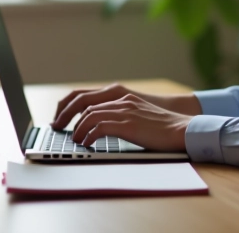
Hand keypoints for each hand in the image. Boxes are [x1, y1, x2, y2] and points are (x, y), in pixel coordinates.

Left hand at [51, 83, 200, 129]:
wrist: (181, 129)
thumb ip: (121, 115)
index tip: (60, 116)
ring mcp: (124, 111)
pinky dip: (89, 136)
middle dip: (65, 114)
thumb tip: (100, 126)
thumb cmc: (162, 127)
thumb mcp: (138, 115)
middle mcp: (121, 100)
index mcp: (122, 96)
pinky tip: (87, 143)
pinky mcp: (128, 124)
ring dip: (77, 128)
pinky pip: (99, 127)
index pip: (87, 95)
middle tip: (57, 126)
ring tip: (74, 139)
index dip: (69, 105)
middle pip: (82, 101)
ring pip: (89, 115)